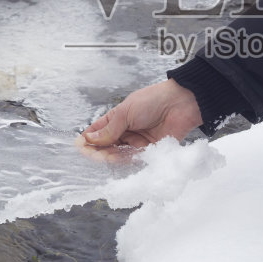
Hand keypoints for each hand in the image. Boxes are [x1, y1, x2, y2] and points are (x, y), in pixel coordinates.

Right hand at [79, 79, 202, 159]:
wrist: (181, 104)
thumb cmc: (153, 100)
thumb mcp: (125, 112)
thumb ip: (109, 129)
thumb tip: (88, 139)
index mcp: (115, 119)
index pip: (95, 133)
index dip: (87, 141)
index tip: (81, 148)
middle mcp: (124, 132)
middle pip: (104, 148)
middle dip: (99, 152)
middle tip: (97, 154)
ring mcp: (136, 142)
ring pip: (118, 156)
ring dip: (113, 157)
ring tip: (112, 155)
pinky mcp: (149, 151)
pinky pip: (134, 160)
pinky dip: (128, 160)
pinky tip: (125, 158)